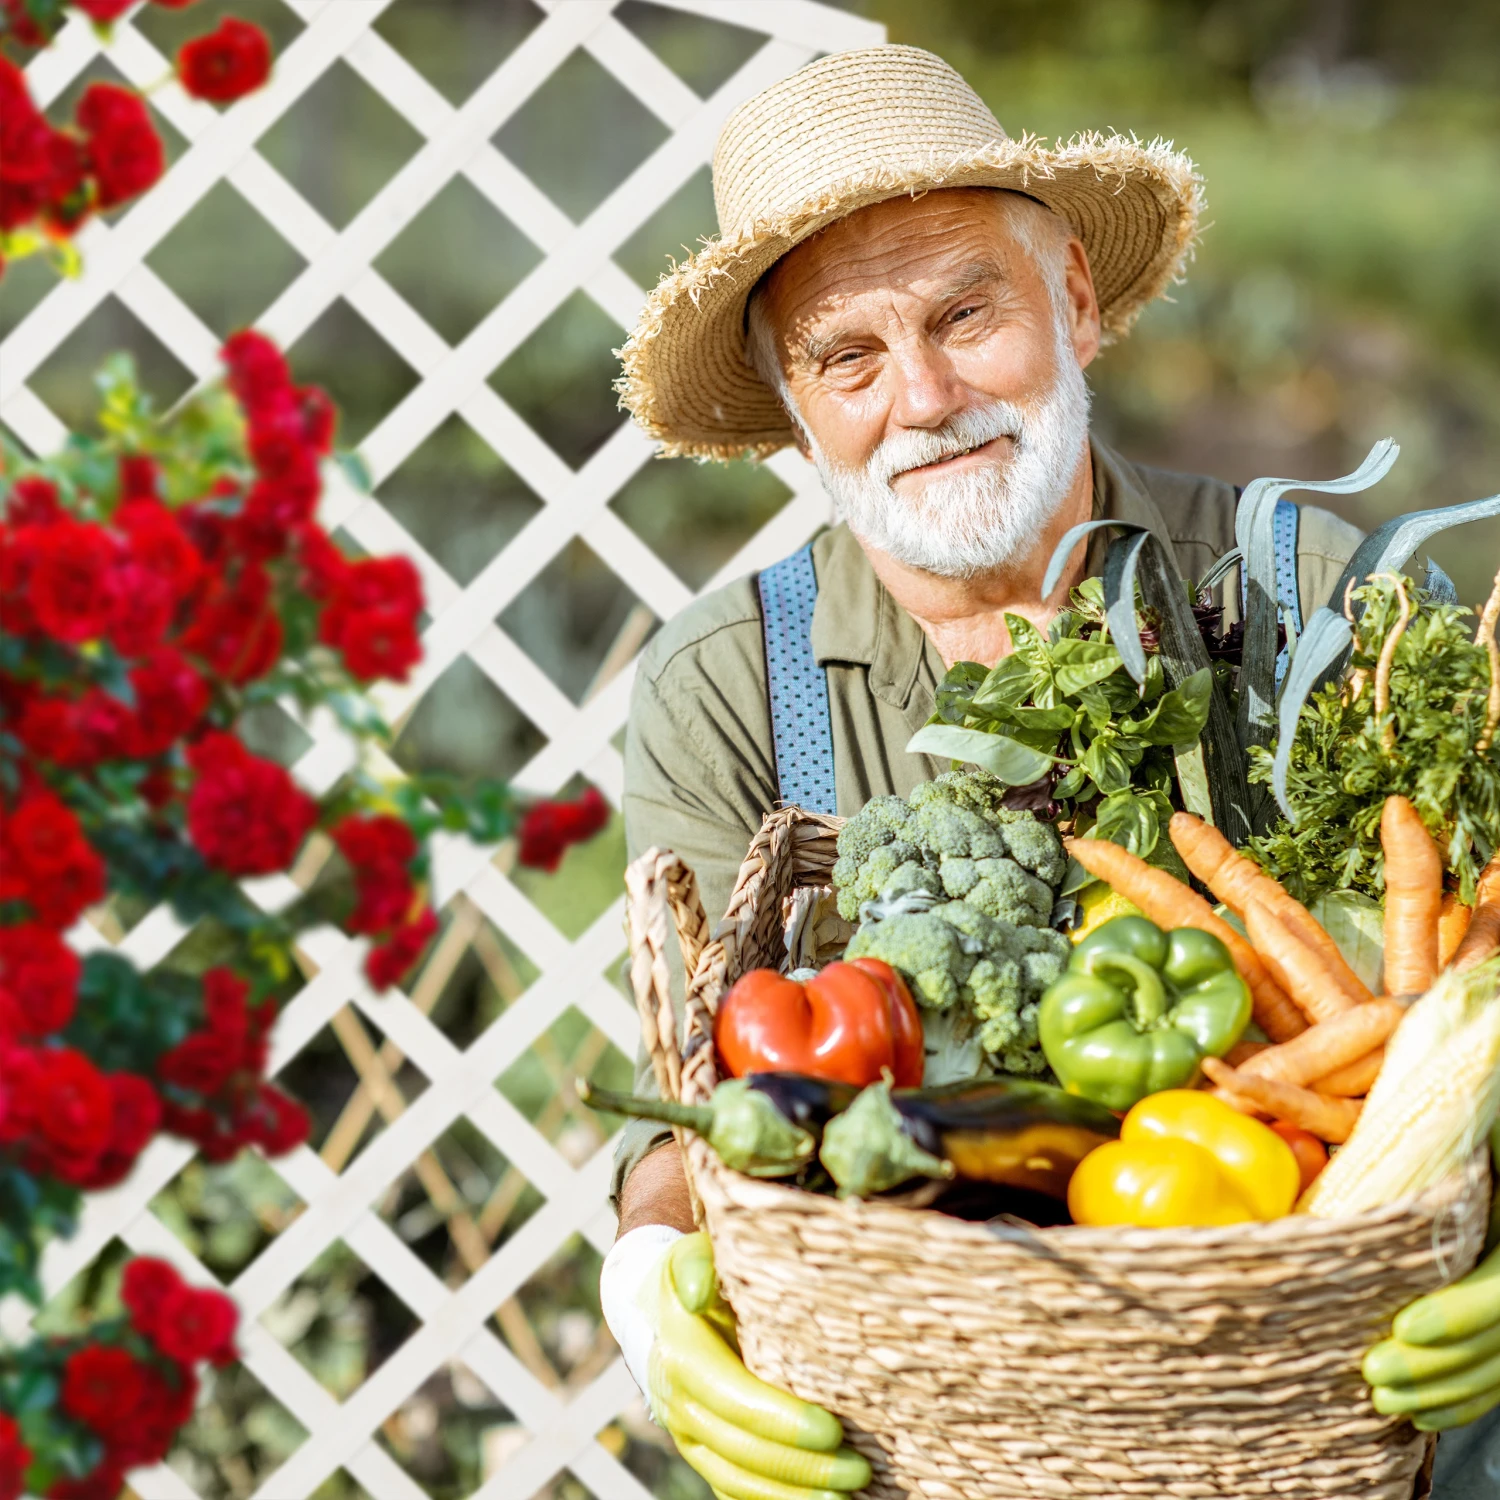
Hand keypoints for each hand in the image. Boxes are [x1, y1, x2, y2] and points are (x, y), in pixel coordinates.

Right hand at [602, 1228, 870, 1498]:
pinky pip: (732, 1488)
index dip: (782, 1421)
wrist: (655, 1306)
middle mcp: (679, 1403)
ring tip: (847, 1497)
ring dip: (792, 1495)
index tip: (833, 1429)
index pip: (735, 1398)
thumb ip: (698, 1265)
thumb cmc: (696, 1271)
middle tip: (859, 1469)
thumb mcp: (694, 1254)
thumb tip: (697, 1293)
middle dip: (802, 1467)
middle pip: (743, 1449)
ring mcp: (688, 1434)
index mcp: (683, 1356)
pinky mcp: (700, 1451)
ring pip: (737, 1479)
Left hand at [1363, 1125, 1499, 1431]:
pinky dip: (1462, 1396)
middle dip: (1438, 1365)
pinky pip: (1498, 1367)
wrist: (1487, 1118)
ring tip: (1385, 1398)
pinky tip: (1420, 1413)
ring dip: (1444, 1389)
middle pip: (1498, 1335)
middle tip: (1374, 1375)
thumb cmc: (1467, 1113)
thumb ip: (1417, 1133)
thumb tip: (1318, 1131)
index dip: (1461, 1315)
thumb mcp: (1464, 1123)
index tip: (1405, 1327)